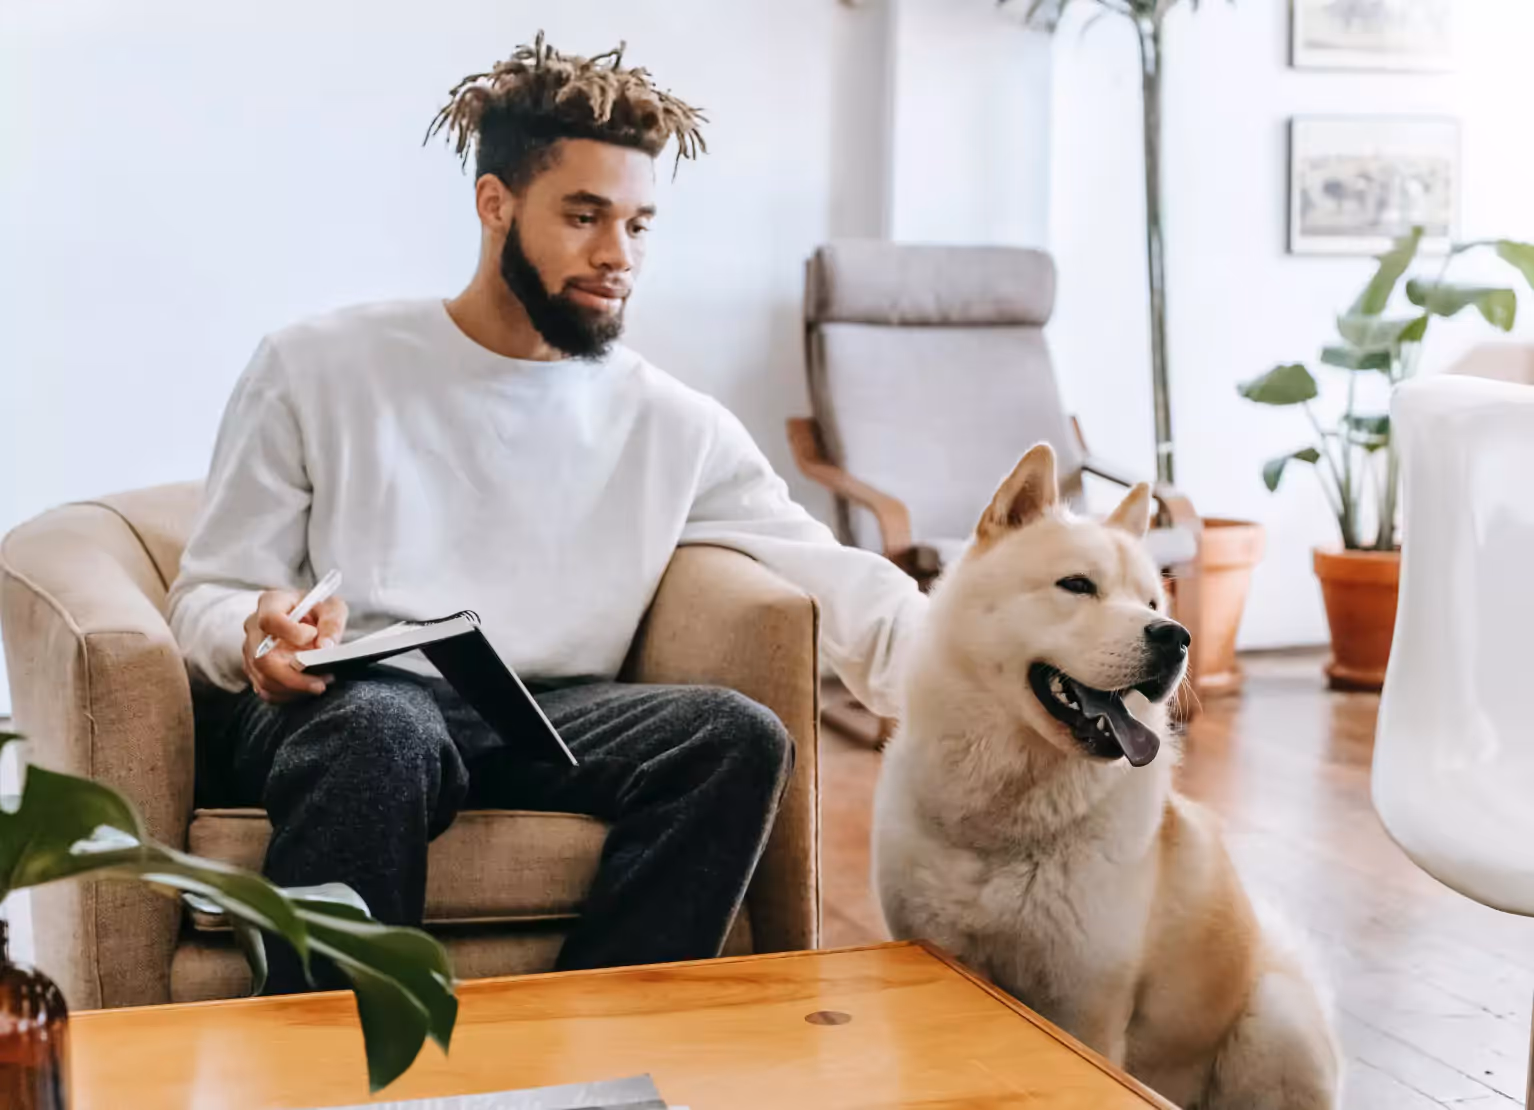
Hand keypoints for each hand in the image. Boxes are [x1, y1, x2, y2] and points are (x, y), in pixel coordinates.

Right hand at [242, 589, 348, 703]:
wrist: (308, 619)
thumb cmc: (318, 610)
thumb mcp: (332, 608)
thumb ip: (332, 623)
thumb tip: (326, 647)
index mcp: (271, 603)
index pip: (270, 620)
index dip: (291, 633)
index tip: (313, 636)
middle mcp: (254, 626)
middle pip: (261, 658)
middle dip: (293, 677)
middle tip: (321, 683)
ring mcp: (250, 649)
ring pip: (262, 678)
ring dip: (293, 688)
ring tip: (320, 684)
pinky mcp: (254, 669)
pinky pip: (265, 689)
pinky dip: (287, 694)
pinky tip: (306, 688)